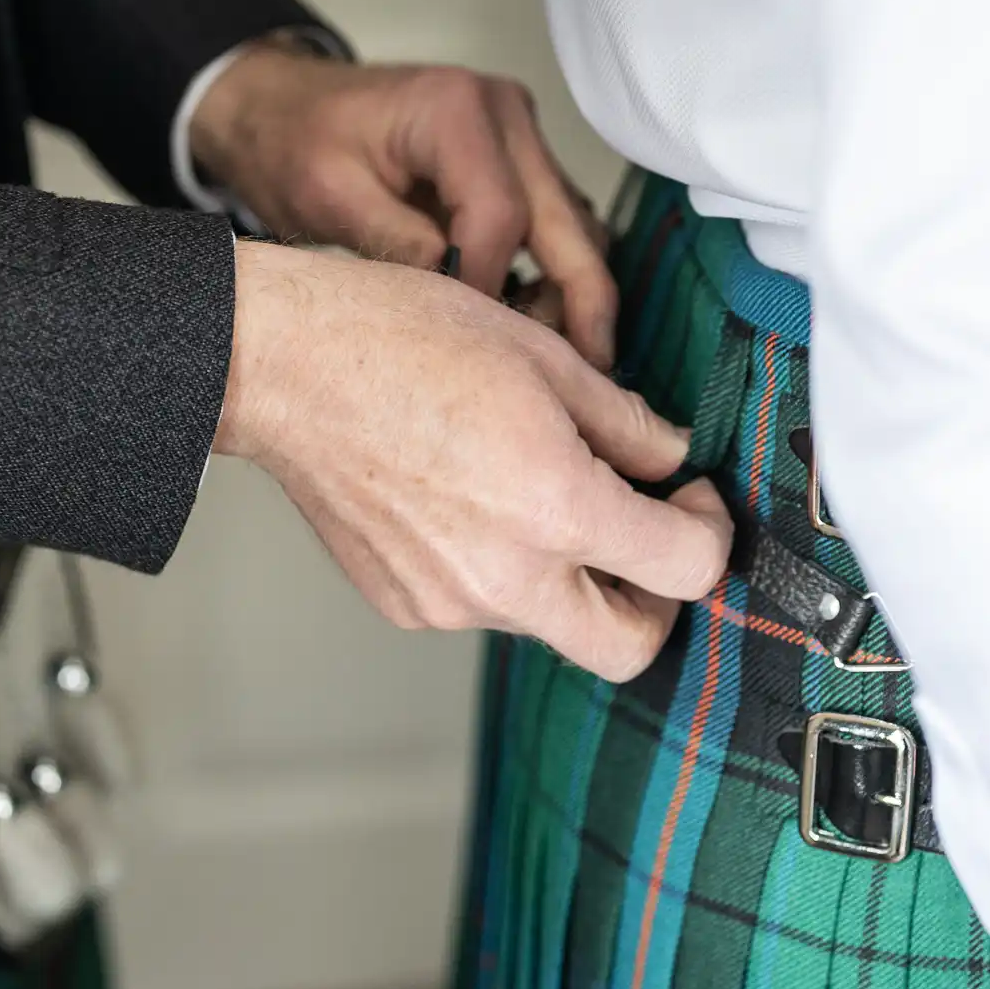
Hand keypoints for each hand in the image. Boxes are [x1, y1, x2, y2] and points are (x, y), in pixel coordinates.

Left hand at [189, 42, 618, 369]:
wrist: (288, 108)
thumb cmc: (297, 142)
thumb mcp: (330, 197)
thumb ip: (396, 244)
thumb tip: (459, 303)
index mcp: (455, 110)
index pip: (499, 216)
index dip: (487, 286)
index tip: (464, 336)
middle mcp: (504, 115)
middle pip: (568, 222)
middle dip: (582, 303)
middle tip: (588, 372)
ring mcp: (519, 136)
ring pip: (576, 226)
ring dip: (571, 292)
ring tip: (549, 356)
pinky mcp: (519, 161)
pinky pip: (556, 222)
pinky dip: (553, 273)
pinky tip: (528, 322)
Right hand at [214, 241, 730, 680]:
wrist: (281, 365)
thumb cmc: (398, 340)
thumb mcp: (543, 357)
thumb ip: (626, 423)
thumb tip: (668, 458)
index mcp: (556, 510)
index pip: (686, 570)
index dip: (708, 530)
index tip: (688, 494)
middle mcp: (505, 577)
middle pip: (628, 648)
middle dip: (655, 600)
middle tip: (646, 534)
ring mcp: (449, 602)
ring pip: (551, 622)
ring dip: (571, 575)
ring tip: (537, 488)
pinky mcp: (406, 606)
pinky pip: (483, 607)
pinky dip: (503, 568)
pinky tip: (472, 498)